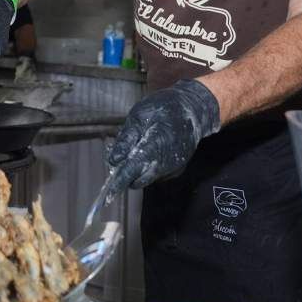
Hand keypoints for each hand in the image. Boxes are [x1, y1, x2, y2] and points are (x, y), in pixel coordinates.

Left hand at [103, 79, 221, 194]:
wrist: (194, 108)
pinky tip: (149, 149)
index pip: (133, 170)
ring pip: (147, 178)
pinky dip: (148, 167)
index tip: (107, 194)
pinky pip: (156, 174)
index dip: (119, 182)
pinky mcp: (177, 169)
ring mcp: (173, 167)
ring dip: (137, 170)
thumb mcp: (140, 115)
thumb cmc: (164, 107)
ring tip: (137, 147)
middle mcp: (166, 162)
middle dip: (125, 175)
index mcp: (155, 146)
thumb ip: (126, 139)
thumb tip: (113, 160)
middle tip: (118, 158)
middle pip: (138, 180)